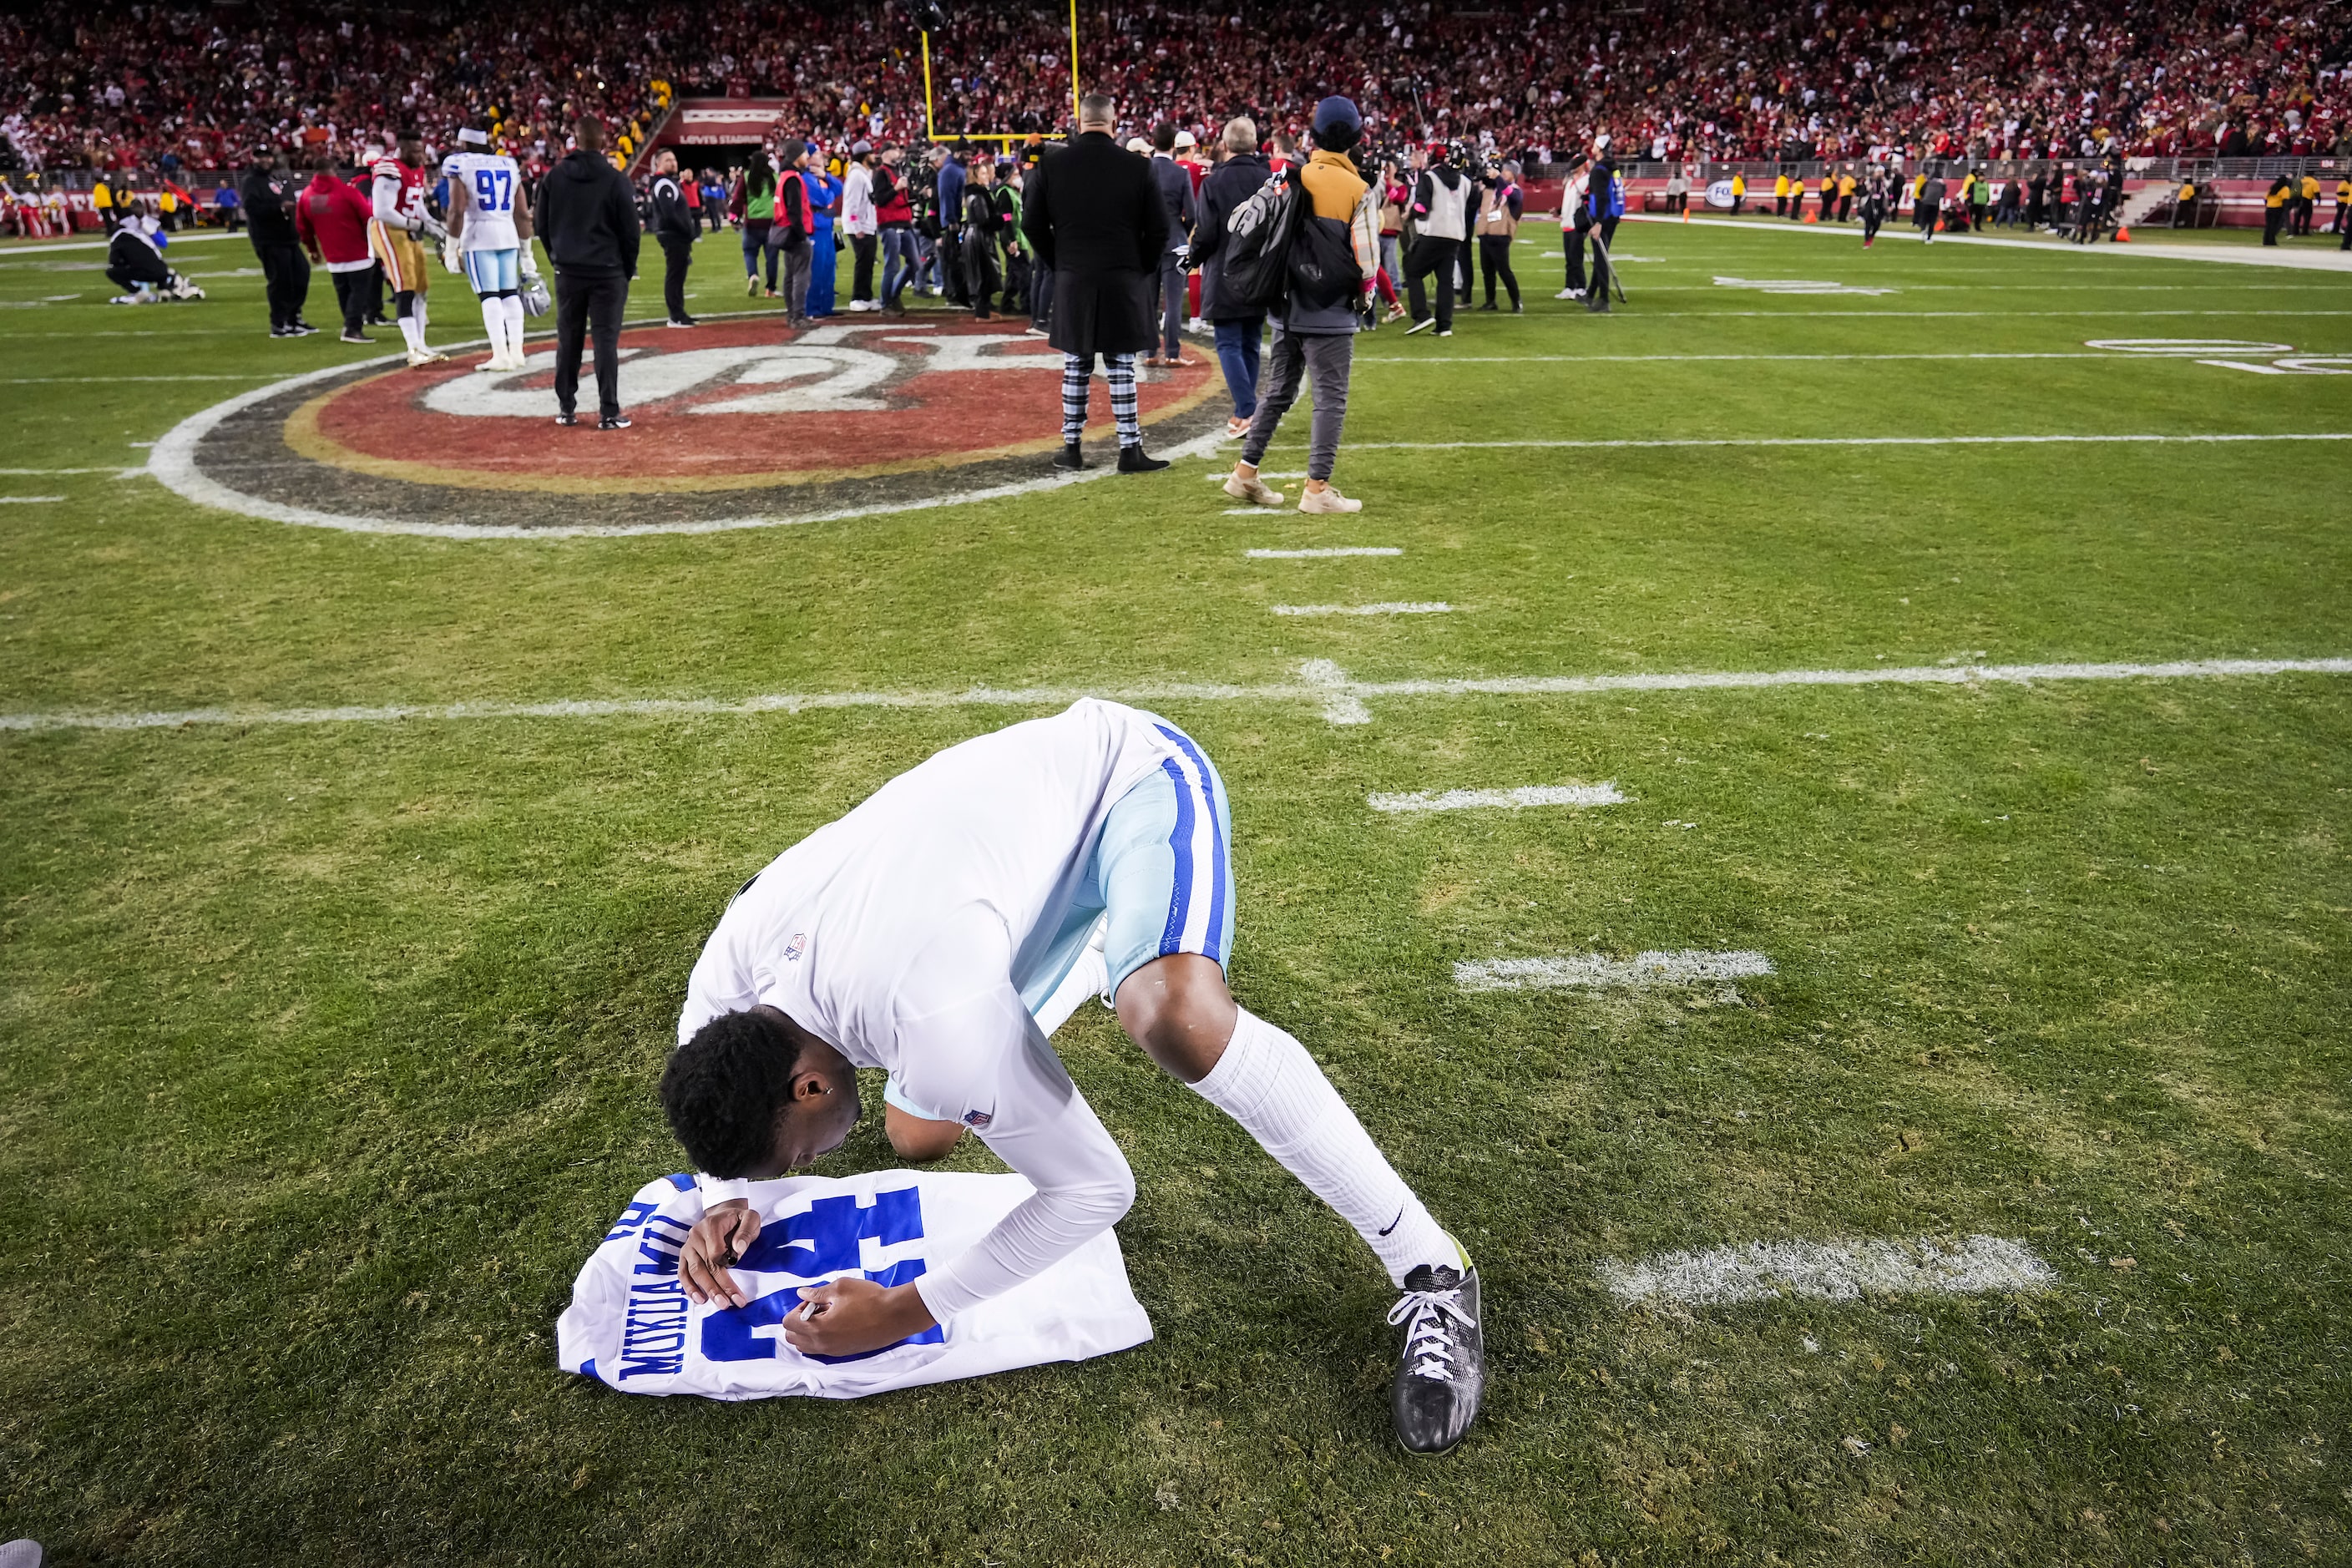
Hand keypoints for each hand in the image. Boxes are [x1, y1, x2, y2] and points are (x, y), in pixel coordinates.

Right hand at [678, 1199, 759, 1307]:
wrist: (724, 1215)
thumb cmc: (739, 1219)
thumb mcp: (750, 1218)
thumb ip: (746, 1231)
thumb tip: (739, 1250)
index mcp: (710, 1225)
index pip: (715, 1252)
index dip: (727, 1264)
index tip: (738, 1270)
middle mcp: (695, 1236)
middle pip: (706, 1265)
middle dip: (719, 1286)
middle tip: (731, 1303)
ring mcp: (688, 1247)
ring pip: (695, 1272)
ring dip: (707, 1290)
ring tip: (721, 1304)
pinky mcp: (684, 1256)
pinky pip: (683, 1273)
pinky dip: (690, 1288)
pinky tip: (700, 1299)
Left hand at [783, 1276, 936, 1358]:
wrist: (895, 1316)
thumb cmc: (869, 1299)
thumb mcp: (841, 1287)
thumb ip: (817, 1292)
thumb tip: (802, 1293)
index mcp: (818, 1328)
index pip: (788, 1323)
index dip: (798, 1307)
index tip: (815, 1300)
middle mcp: (822, 1345)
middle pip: (793, 1338)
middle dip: (799, 1321)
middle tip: (818, 1308)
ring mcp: (833, 1352)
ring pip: (806, 1347)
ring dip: (809, 1331)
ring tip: (827, 1317)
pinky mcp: (844, 1353)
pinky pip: (820, 1350)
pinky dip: (820, 1338)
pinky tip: (838, 1323)